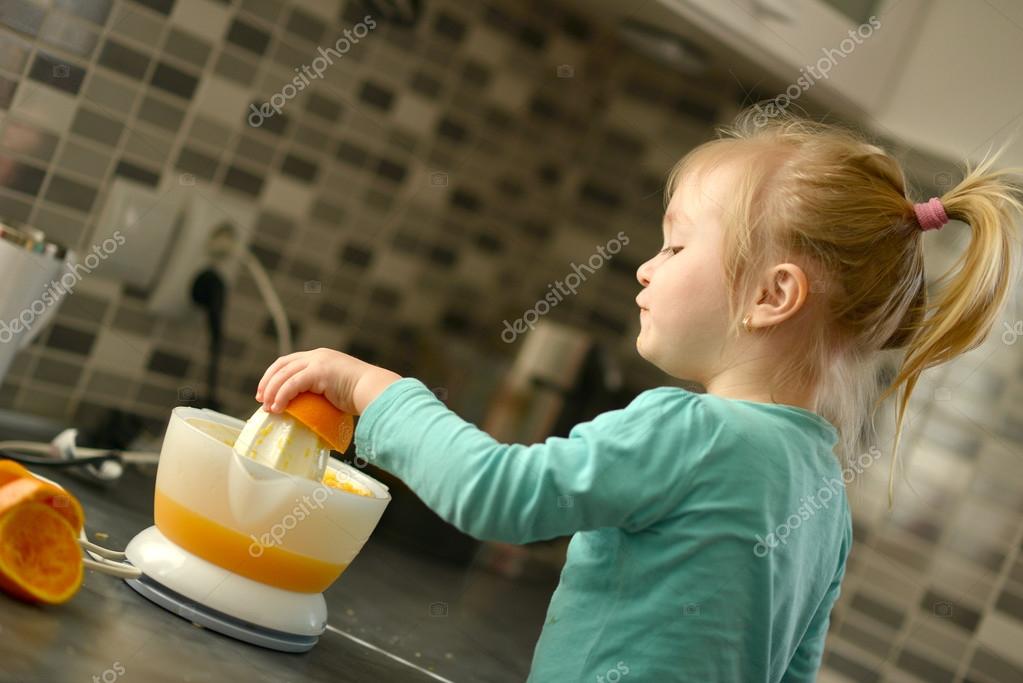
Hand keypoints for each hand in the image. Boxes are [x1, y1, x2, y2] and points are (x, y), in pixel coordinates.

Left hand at [255, 348, 401, 414]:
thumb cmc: (361, 396)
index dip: (273, 376)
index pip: (288, 362)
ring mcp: (318, 361)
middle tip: (261, 400)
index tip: (265, 393)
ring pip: (283, 374)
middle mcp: (317, 355)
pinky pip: (292, 384)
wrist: (375, 391)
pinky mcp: (319, 371)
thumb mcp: (335, 391)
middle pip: (281, 365)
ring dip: (271, 392)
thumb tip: (310, 413)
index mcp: (320, 357)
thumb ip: (321, 394)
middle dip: (267, 382)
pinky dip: (281, 397)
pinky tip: (278, 408)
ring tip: (268, 408)